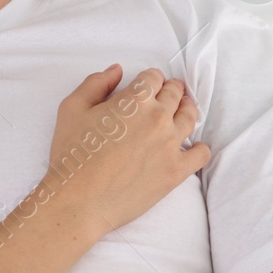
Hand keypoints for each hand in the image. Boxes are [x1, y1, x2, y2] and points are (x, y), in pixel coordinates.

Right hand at [46, 65, 210, 235]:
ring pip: (191, 117)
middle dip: (170, 90)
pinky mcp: (176, 170)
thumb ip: (95, 83)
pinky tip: (192, 147)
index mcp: (134, 101)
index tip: (147, 85)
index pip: (153, 77)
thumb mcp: (70, 109)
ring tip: (181, 112)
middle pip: (175, 94)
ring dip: (187, 110)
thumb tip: (117, 71)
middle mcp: (158, 118)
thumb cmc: (71, 155)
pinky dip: (199, 148)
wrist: (78, 201)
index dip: (149, 79)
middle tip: (167, 94)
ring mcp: (170, 145)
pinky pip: (201, 153)